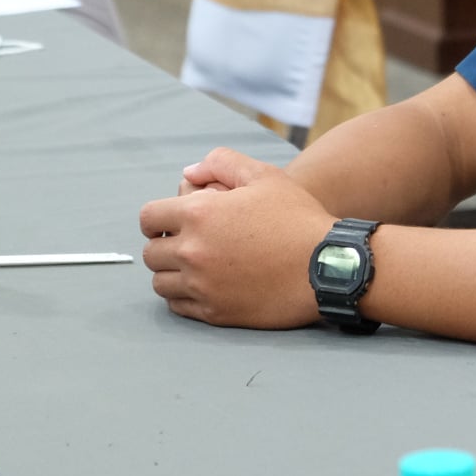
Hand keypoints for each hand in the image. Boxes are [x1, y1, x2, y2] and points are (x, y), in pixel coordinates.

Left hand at [140, 147, 332, 328]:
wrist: (327, 266)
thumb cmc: (298, 218)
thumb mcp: (265, 176)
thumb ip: (221, 163)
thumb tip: (188, 173)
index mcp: (199, 214)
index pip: (148, 218)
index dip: (159, 217)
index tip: (173, 221)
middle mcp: (193, 251)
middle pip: (152, 253)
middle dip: (165, 244)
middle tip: (189, 242)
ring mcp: (202, 286)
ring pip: (160, 283)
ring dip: (172, 273)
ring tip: (197, 266)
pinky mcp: (214, 313)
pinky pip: (178, 306)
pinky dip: (185, 296)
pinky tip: (206, 285)